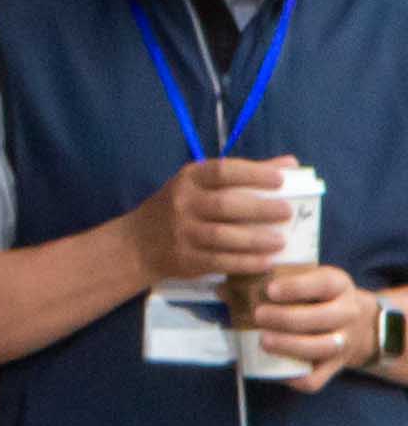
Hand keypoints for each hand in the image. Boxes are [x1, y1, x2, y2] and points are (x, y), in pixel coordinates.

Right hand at [129, 154, 308, 290]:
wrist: (137, 244)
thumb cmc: (179, 208)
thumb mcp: (201, 185)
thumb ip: (244, 175)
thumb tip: (289, 163)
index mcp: (189, 179)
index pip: (223, 171)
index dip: (253, 174)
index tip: (280, 180)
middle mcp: (182, 203)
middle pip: (225, 204)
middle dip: (260, 208)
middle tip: (287, 212)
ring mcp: (181, 232)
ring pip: (222, 235)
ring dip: (255, 239)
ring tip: (281, 240)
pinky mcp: (184, 259)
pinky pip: (219, 261)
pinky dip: (245, 262)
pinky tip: (266, 261)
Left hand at [242, 261, 375, 391]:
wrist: (355, 325)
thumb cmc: (314, 298)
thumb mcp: (302, 282)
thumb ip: (266, 283)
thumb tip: (222, 289)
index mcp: (338, 285)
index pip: (324, 283)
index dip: (297, 287)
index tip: (270, 290)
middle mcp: (348, 313)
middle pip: (323, 317)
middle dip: (287, 318)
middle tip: (258, 316)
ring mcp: (344, 342)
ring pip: (322, 348)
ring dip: (291, 346)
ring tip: (263, 341)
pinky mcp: (334, 368)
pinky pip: (316, 379)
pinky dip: (295, 379)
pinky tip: (274, 371)